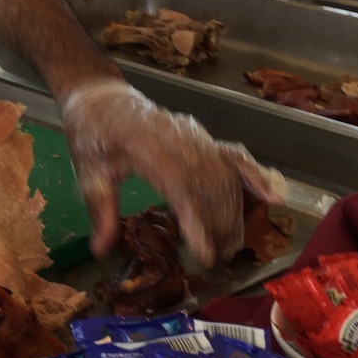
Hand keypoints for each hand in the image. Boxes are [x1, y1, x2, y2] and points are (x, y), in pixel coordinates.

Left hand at [60, 81, 284, 267]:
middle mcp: (177, 137)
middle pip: (210, 182)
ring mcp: (193, 135)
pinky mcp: (201, 136)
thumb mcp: (87, 171)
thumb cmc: (92, 134)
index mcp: (144, 144)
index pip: (180, 184)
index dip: (197, 220)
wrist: (102, 98)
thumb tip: (101, 249)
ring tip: (233, 244)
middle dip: (220, 223)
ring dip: (234, 210)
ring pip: (225, 173)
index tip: (205, 253)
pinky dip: (253, 174)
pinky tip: (271, 196)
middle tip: (220, 259)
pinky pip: (233, 154)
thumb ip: (100, 209)